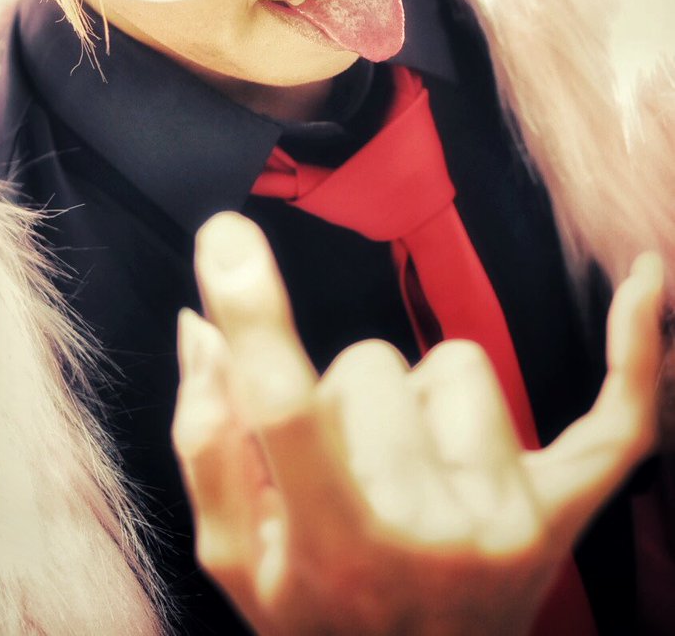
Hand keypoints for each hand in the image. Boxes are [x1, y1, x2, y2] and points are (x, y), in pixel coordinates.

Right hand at [172, 212, 663, 635]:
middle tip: (343, 470)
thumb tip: (201, 327)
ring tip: (411, 472)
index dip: (252, 313)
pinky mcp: (565, 513)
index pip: (285, 406)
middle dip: (341, 398)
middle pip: (369, 366)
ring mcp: (510, 522)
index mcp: (332, 547)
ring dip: (420, 400)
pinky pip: (619, 418)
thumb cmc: (315, 622)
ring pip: (453, 365)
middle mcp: (431, 534)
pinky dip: (634, 350)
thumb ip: (208, 443)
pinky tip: (645, 278)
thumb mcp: (235, 561)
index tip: (226, 234)